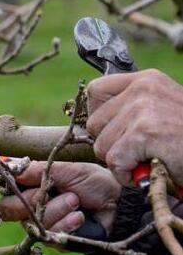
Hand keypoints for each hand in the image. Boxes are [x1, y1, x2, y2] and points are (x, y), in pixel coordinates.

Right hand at [0, 161, 120, 234]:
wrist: (119, 206)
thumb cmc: (94, 183)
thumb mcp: (68, 170)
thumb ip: (39, 169)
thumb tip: (11, 166)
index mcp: (30, 185)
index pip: (4, 189)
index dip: (5, 186)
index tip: (14, 181)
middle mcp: (30, 205)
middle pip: (8, 208)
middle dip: (31, 199)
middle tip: (50, 192)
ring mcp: (40, 223)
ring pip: (31, 221)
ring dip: (55, 209)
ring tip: (76, 201)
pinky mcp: (53, 240)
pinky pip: (48, 234)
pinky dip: (65, 223)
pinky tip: (79, 217)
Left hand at [86, 69, 182, 186]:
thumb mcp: (162, 109)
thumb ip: (131, 108)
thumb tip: (93, 124)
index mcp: (146, 80)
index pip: (95, 91)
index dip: (99, 117)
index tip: (114, 131)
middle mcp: (142, 89)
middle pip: (94, 123)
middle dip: (111, 144)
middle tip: (137, 152)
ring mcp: (142, 109)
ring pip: (101, 145)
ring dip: (120, 161)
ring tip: (147, 160)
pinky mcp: (144, 133)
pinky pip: (114, 161)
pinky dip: (127, 174)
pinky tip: (147, 170)